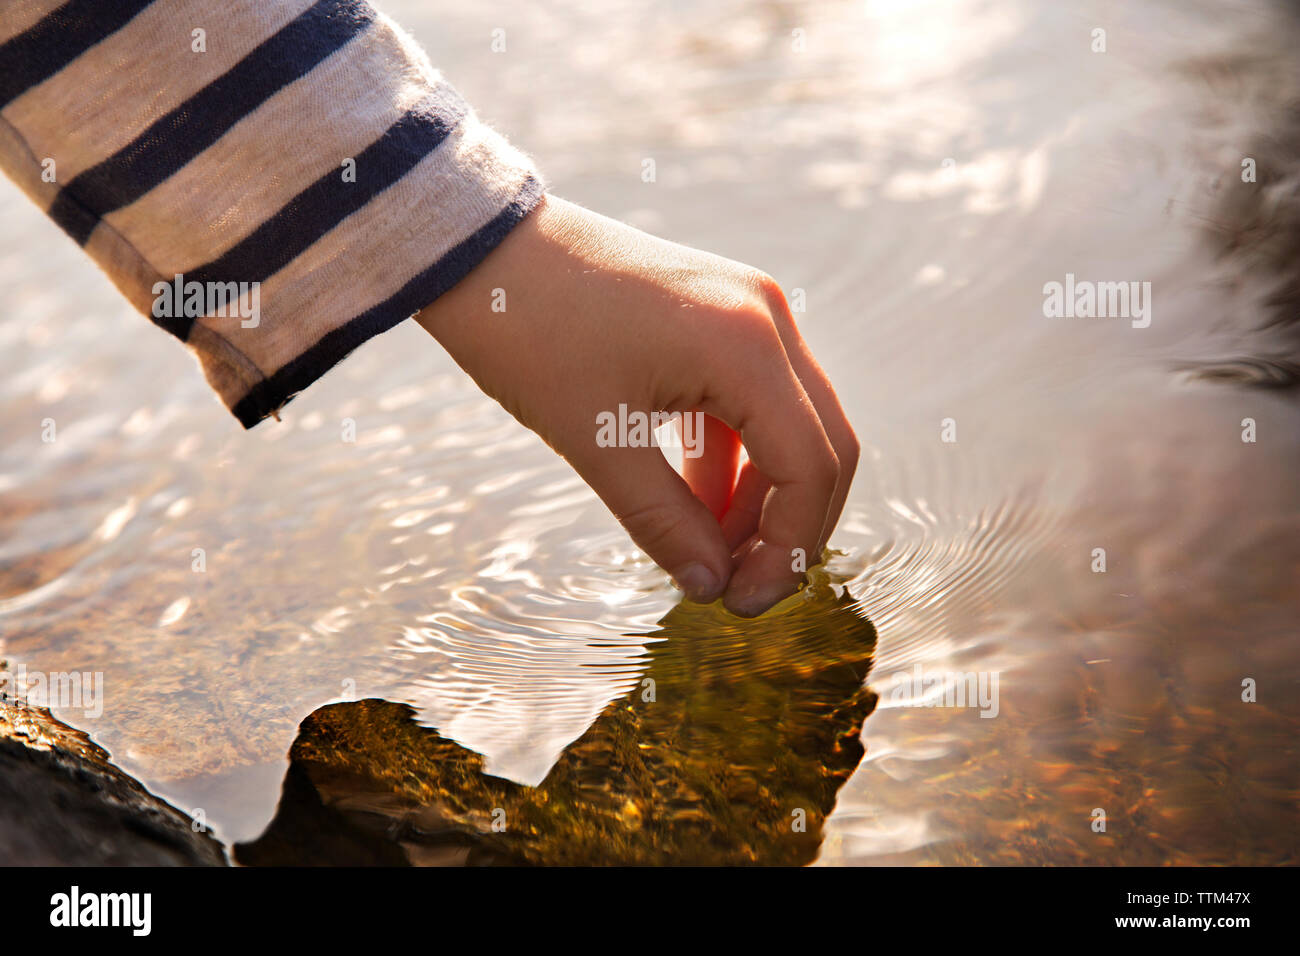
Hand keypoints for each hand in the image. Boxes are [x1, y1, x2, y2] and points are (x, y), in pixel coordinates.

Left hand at [414, 195, 857, 615]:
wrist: (480, 247)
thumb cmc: (528, 331)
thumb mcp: (593, 439)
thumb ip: (663, 520)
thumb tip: (711, 586)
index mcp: (745, 345)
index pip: (812, 465)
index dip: (789, 548)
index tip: (742, 602)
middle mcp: (765, 317)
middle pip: (822, 445)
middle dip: (787, 527)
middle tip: (737, 589)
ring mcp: (748, 309)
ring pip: (790, 425)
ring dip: (760, 496)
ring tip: (708, 551)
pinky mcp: (721, 313)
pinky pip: (753, 398)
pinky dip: (734, 456)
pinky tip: (694, 501)